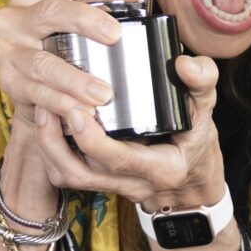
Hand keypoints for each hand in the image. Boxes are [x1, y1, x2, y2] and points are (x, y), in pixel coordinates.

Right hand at [0, 0, 148, 121]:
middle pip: (51, 11)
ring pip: (42, 62)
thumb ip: (95, 12)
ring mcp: (5, 50)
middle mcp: (13, 17)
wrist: (28, 88)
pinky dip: (61, 103)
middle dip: (86, 21)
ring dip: (75, 79)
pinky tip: (82, 111)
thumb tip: (137, 5)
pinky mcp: (6, 81)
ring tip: (103, 93)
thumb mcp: (71, 24)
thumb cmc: (57, 49)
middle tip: (115, 35)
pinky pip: (36, 92)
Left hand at [15, 47, 237, 250]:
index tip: (75, 110)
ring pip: (69, 178)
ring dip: (49, 147)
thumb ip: (203, 82)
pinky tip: (48, 124)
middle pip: (82, 173)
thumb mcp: (208, 110)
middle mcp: (135, 183)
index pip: (120, 160)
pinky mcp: (100, 183)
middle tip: (48, 102)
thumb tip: (185, 64)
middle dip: (56, 141)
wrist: (195, 180)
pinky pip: (67, 177)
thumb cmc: (198, 142)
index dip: (92, 140)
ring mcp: (114, 186)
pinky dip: (51, 153)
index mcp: (162, 167)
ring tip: (43, 109)